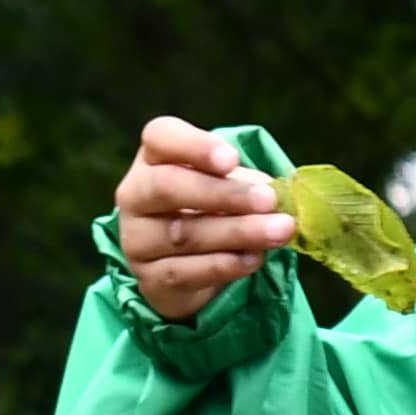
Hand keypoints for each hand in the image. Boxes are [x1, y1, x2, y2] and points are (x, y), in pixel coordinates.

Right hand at [112, 117, 287, 321]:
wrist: (190, 269)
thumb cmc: (212, 212)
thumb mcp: (229, 187)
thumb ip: (248, 184)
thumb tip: (277, 194)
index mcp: (154, 158)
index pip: (160, 136)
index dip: (194, 145)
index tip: (232, 159)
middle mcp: (136, 195)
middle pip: (166, 186)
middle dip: (222, 194)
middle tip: (269, 200)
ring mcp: (137, 239)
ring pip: (183, 234)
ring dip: (237, 232)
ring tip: (279, 231)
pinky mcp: (149, 278)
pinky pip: (186, 272)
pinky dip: (225, 264)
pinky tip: (255, 258)